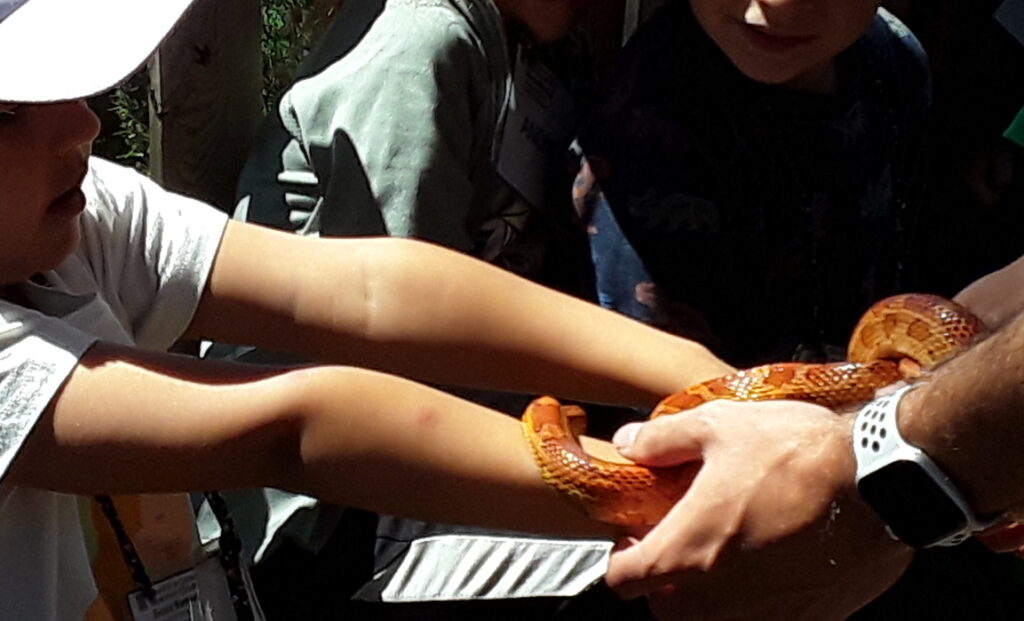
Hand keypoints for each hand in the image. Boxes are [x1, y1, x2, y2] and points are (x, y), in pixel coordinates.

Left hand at [606, 400, 912, 620]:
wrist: (884, 482)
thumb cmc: (798, 453)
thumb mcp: (720, 427)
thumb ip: (664, 440)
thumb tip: (629, 443)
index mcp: (686, 553)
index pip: (621, 581)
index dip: (623, 557)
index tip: (638, 535)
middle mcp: (718, 600)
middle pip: (664, 609)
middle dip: (665, 580)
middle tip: (685, 540)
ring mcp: (765, 617)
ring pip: (712, 620)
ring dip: (710, 593)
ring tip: (731, 548)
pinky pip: (763, 620)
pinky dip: (757, 600)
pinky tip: (773, 560)